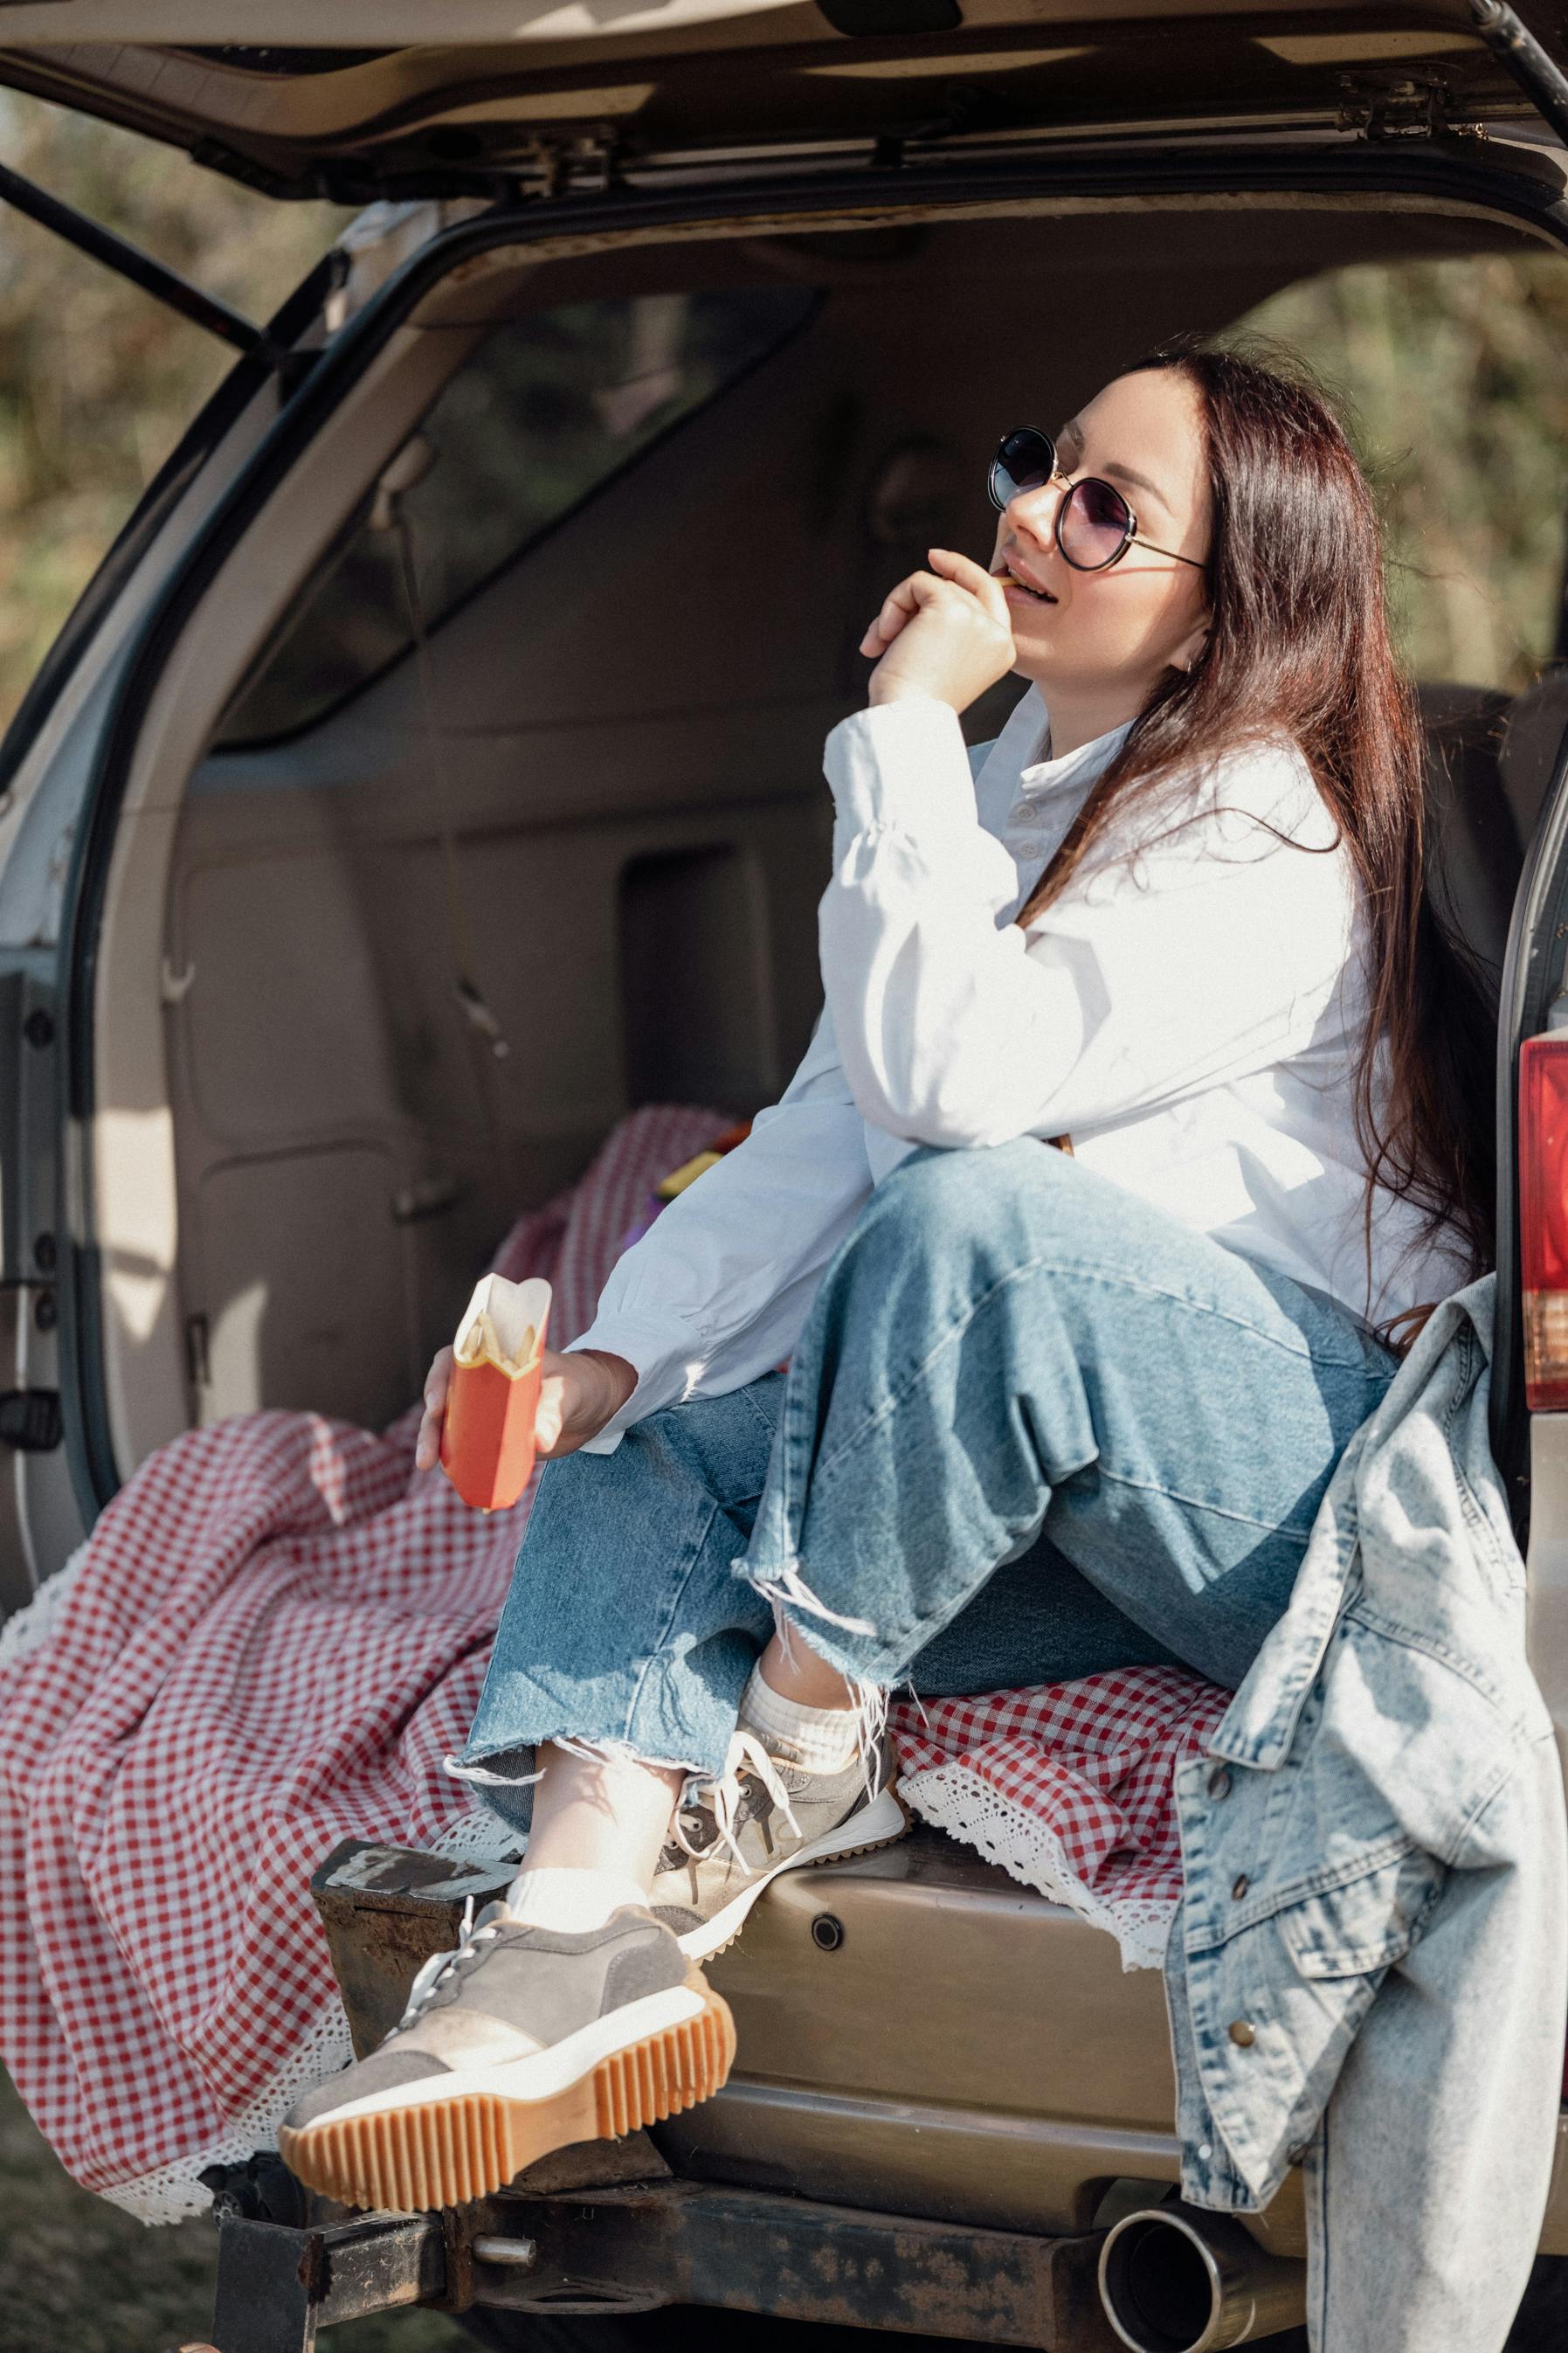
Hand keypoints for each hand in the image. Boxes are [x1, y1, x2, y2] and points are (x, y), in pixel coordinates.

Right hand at [414, 1344, 637, 1473]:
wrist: (597, 1404)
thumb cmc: (580, 1383)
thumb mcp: (567, 1392)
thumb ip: (552, 1412)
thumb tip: (539, 1442)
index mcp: (492, 1358)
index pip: (451, 1362)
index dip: (436, 1381)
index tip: (437, 1405)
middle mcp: (481, 1384)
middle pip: (443, 1401)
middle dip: (429, 1428)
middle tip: (426, 1456)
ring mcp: (485, 1413)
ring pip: (450, 1429)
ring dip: (438, 1449)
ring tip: (429, 1468)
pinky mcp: (495, 1439)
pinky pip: (472, 1452)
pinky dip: (465, 1468)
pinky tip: (464, 1488)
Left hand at [861, 547, 1014, 712]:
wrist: (906, 717)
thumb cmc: (914, 701)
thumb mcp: (944, 661)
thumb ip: (949, 627)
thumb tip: (927, 587)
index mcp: (1002, 651)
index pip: (991, 595)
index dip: (965, 572)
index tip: (935, 559)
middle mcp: (997, 633)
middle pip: (958, 587)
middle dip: (918, 600)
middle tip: (890, 622)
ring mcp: (977, 618)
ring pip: (934, 585)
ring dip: (899, 610)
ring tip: (883, 644)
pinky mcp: (952, 607)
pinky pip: (919, 582)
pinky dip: (894, 604)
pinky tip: (885, 636)